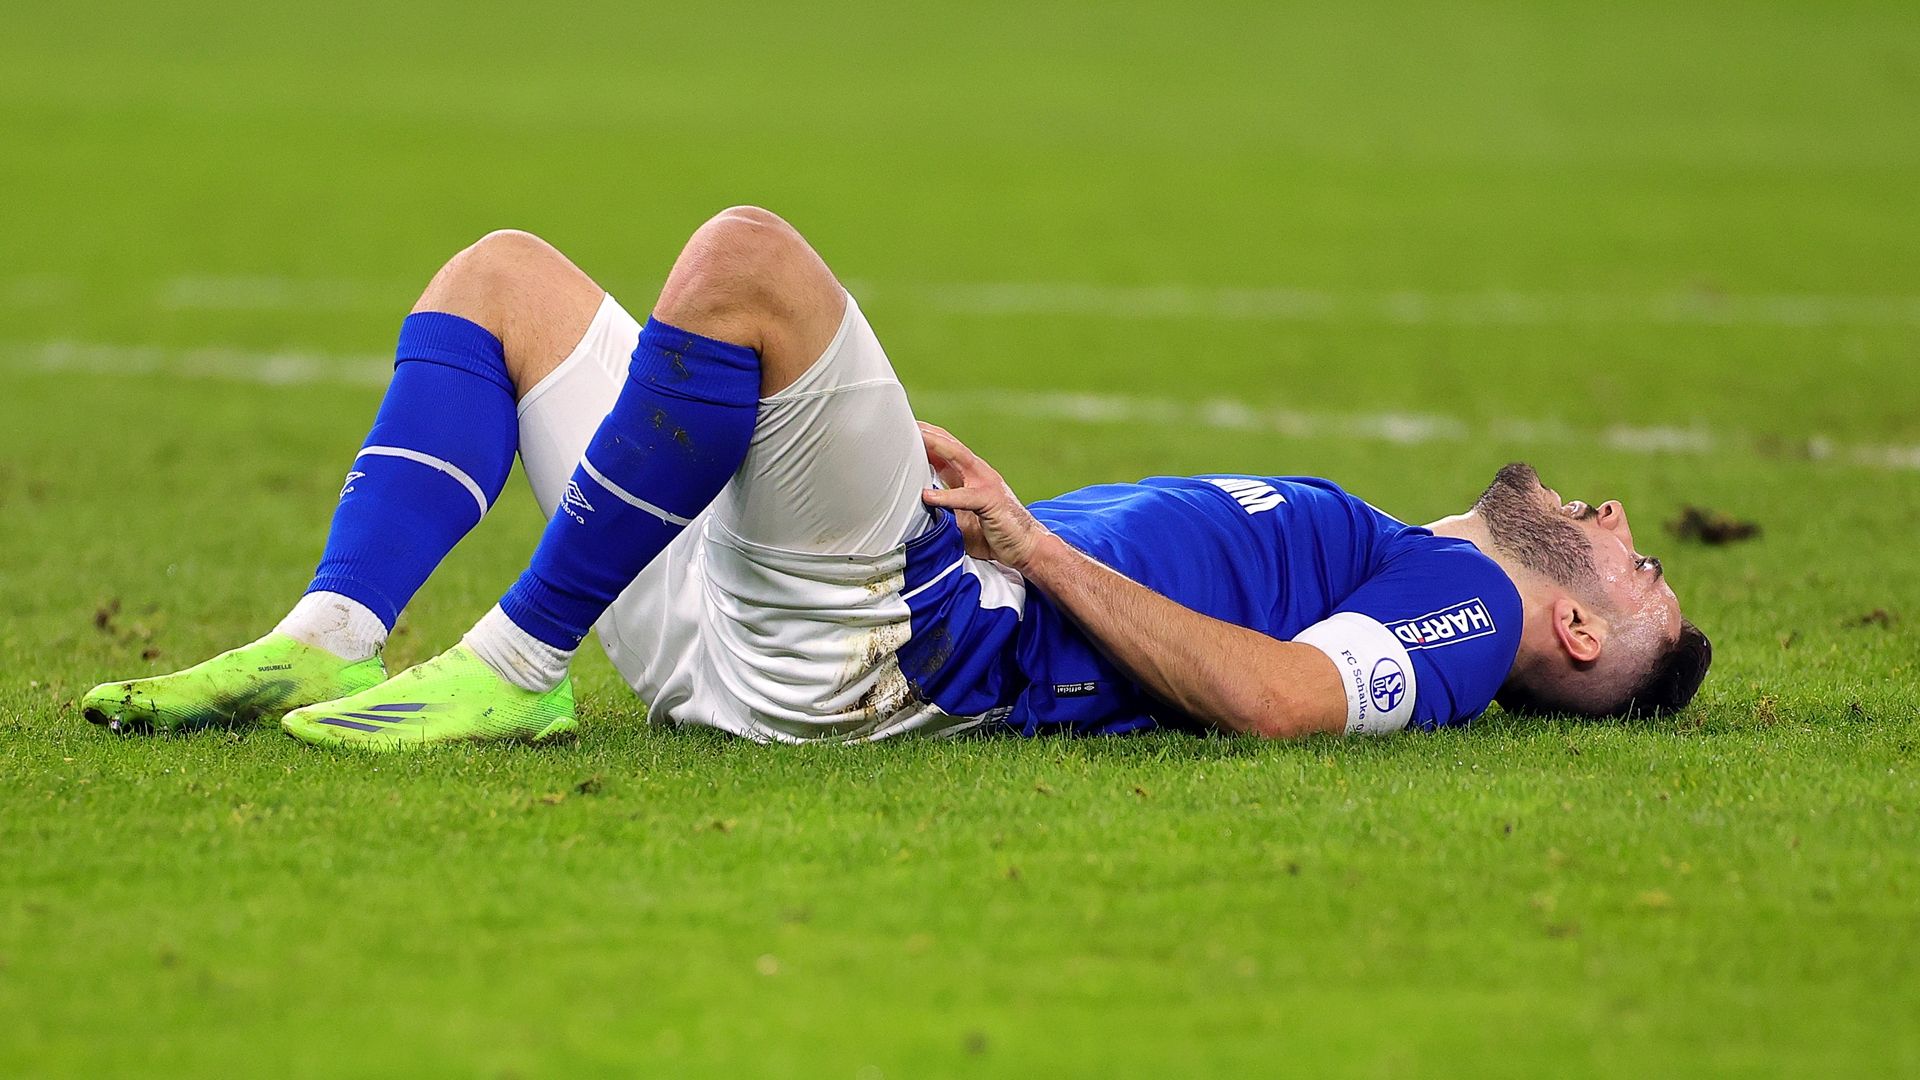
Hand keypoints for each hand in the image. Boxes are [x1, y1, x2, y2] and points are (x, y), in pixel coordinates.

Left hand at [918, 422, 1051, 571]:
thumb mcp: (960, 519)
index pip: (945, 452)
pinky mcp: (992, 501)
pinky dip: (946, 496)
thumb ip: (942, 509)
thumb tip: (915, 507)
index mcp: (970, 477)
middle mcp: (978, 474)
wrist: (1026, 547)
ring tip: (915, 440)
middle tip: (905, 424)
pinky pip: (965, 496)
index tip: (903, 431)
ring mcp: (986, 484)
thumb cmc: (993, 535)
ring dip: (936, 447)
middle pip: (950, 445)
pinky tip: (928, 496)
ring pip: (959, 458)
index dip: (926, 440)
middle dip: (928, 433)